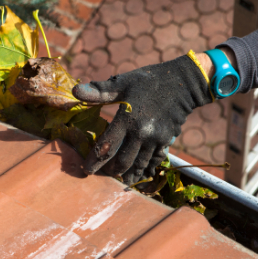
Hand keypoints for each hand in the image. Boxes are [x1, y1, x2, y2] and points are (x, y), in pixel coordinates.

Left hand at [72, 55, 213, 185]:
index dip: (95, 160)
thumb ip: (99, 91)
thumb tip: (75, 91)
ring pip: (138, 164)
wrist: (183, 83)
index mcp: (128, 118)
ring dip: (127, 173)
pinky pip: (154, 160)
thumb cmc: (148, 81)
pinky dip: (145, 168)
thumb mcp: (123, 82)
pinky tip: (138, 174)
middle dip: (110, 170)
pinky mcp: (166, 141)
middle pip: (122, 161)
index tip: (87, 169)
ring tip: (118, 178)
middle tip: (101, 174)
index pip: (107, 146)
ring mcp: (156, 139)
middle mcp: (142, 133)